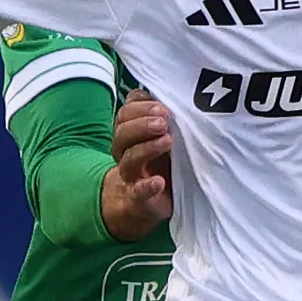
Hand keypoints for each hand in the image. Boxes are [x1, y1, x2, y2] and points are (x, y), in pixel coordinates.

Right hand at [102, 89, 173, 240]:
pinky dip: (147, 187)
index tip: (162, 106)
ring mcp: (131, 175)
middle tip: (164, 121)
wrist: (149, 204)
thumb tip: (179, 96)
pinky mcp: (139, 199)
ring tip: (167, 141)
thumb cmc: (162, 163)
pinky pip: (138, 192)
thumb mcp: (164, 137)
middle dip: (141, 123)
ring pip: (129, 158)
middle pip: (122, 132)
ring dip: (146, 147)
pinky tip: (158, 182)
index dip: (139, 106)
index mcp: (132, 133)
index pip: (126, 113)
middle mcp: (126, 152)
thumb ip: (165, 118)